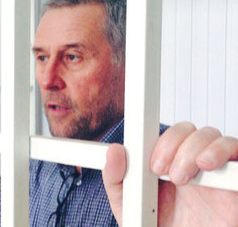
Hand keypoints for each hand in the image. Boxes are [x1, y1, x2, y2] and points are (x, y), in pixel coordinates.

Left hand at [102, 122, 237, 225]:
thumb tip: (113, 151)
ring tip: (182, 178)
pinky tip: (207, 166)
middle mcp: (193, 165)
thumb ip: (116, 180)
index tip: (151, 165)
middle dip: (174, 145)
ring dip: (195, 149)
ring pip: (213, 136)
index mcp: (168, 165)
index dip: (160, 141)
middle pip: (189, 130)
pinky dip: (223, 151)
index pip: (167, 135)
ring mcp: (217, 172)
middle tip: (161, 172)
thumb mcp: (129, 208)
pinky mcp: (236, 183)